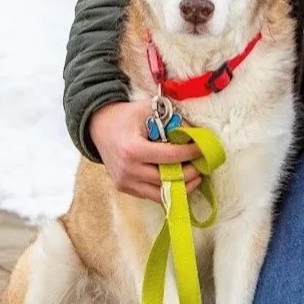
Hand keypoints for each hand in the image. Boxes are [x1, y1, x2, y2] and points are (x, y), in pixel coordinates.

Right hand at [88, 100, 202, 202]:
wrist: (99, 127)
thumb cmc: (126, 116)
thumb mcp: (148, 109)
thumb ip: (171, 119)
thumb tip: (194, 132)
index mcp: (133, 150)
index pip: (169, 157)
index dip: (190, 154)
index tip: (204, 149)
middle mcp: (128, 170)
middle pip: (167, 179)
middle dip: (190, 174)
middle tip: (205, 165)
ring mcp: (125, 182)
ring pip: (160, 194)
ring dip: (182, 186)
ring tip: (197, 176)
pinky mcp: (124, 188)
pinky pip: (150, 194)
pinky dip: (168, 189)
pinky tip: (181, 180)